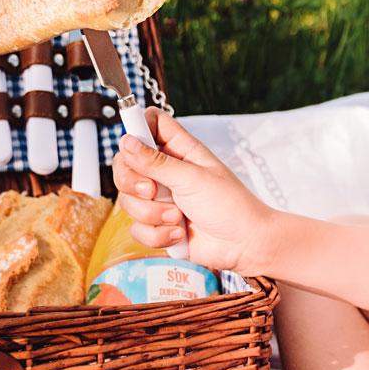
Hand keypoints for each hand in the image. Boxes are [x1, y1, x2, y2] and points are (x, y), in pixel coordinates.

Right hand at [112, 110, 276, 274]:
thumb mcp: (192, 178)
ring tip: (179, 217)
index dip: (136, 128)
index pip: (148, 124)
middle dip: (131, 181)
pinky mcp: (158, 224)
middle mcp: (166, 172)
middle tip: (152, 190)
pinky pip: (137, 228)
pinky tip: (180, 233)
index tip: (133, 143)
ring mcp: (160, 199)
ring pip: (128, 200)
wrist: (243, 244)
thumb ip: (156, 162)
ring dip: (152, 214)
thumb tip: (126, 141)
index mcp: (179, 150)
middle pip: (124, 164)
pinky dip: (158, 234)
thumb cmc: (230, 205)